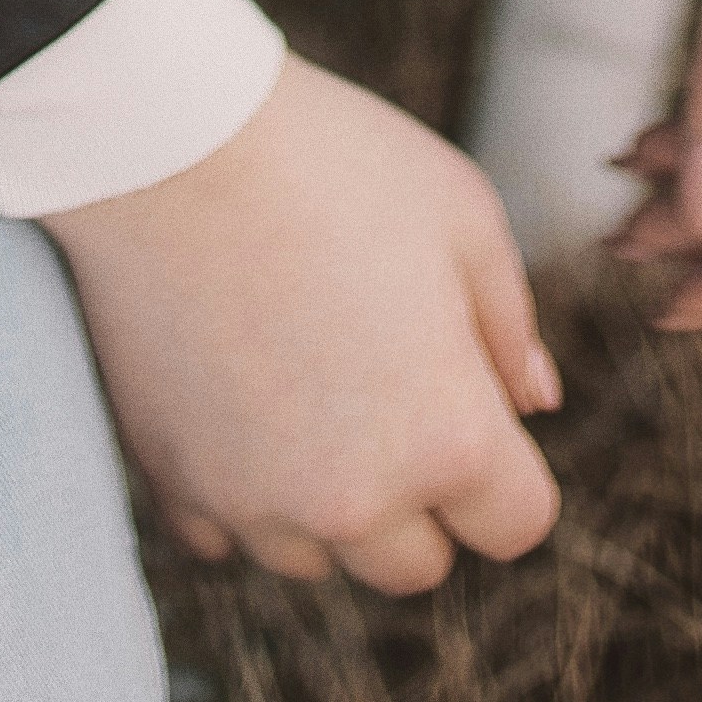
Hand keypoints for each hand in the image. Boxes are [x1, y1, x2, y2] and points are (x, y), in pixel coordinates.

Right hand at [45, 52, 563, 589]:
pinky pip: (228, 535)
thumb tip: (535, 403)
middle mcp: (356, 503)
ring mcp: (257, 507)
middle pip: (417, 562)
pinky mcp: (177, 490)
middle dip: (418, 491)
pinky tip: (233, 390)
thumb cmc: (331, 160)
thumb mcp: (462, 211)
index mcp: (450, 438)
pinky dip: (239, 486)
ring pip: (321, 557)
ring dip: (327, 498)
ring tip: (300, 370)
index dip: (506, 462)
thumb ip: (512, 324)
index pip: (516, 523)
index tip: (468, 394)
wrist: (167, 140)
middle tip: (380, 374)